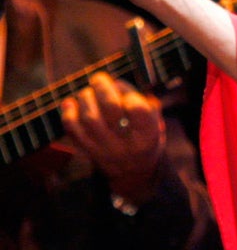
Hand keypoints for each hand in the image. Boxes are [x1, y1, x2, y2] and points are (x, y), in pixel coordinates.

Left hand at [62, 71, 165, 204]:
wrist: (134, 171)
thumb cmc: (145, 135)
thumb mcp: (155, 120)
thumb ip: (142, 100)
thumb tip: (115, 84)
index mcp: (148, 134)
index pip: (136, 108)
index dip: (128, 92)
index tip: (125, 90)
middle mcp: (127, 143)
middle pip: (111, 110)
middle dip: (103, 88)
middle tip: (99, 78)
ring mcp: (105, 149)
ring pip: (90, 118)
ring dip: (86, 98)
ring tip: (88, 92)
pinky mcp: (88, 151)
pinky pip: (73, 130)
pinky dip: (68, 113)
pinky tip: (71, 103)